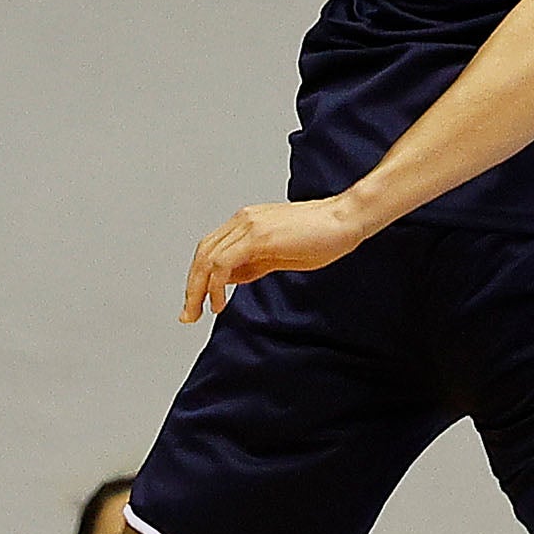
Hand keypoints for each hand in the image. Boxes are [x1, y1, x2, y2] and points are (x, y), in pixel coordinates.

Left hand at [182, 193, 366, 322]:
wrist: (345, 220)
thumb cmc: (322, 236)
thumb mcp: (280, 256)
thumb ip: (254, 264)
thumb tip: (230, 279)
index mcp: (246, 222)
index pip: (210, 249)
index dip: (199, 277)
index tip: (197, 302)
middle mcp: (243, 220)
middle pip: (202, 253)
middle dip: (192, 287)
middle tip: (188, 314)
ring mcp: (248, 225)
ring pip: (207, 258)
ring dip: (197, 290)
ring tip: (198, 313)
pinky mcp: (258, 236)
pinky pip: (223, 263)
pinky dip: (215, 285)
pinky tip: (218, 302)